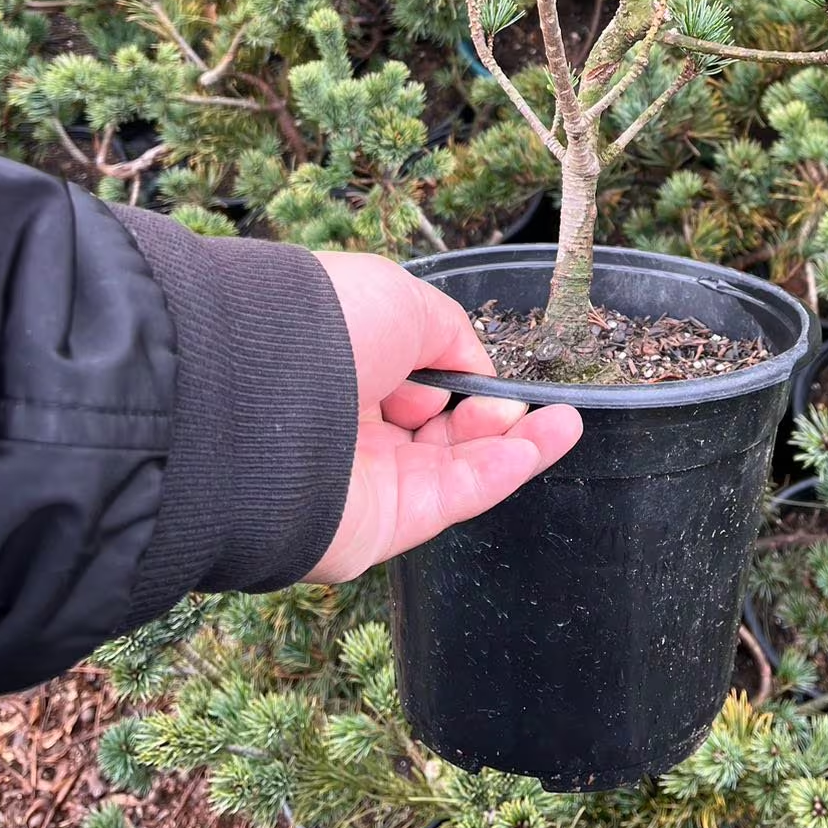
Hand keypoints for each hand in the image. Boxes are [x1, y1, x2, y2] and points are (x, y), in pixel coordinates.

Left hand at [306, 252, 582, 581]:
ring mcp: (363, 481)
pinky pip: (450, 500)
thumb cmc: (323, 328)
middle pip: (440, 431)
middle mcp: (349, 427)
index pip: (415, 383)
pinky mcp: (377, 528)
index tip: (498, 376)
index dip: (462, 379)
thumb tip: (479, 370)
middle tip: (529, 403)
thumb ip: (449, 335)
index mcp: (342, 368)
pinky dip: (500, 473)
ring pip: (454, 468)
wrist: (264, 393)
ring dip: (513, 445)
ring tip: (562, 422)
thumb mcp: (398, 300)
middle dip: (491, 414)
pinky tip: (540, 444)